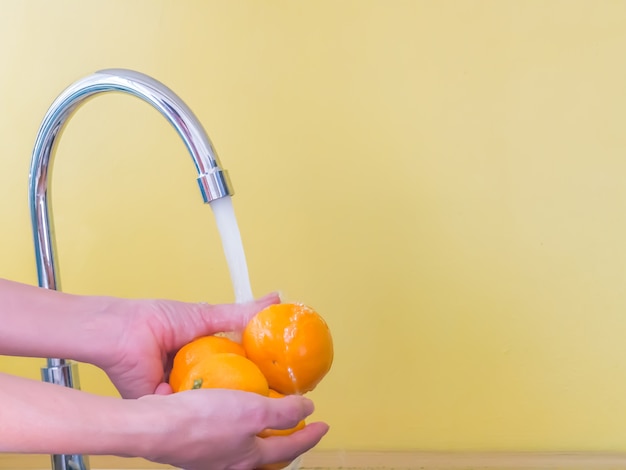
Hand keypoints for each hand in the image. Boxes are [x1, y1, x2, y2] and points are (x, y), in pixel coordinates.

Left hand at [92, 293, 279, 397]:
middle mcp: (195, 372)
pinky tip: (223, 413)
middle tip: (272, 397)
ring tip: (253, 408)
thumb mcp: (208, 315)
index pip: (239, 362)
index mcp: (205, 350)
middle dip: (246, 390)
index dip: (259, 368)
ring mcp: (182, 390)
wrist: (123, 334)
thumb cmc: (158, 319)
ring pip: (211, 400)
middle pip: (227, 384)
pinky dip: (203, 411)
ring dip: (225, 402)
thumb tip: (274, 300)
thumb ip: (241, 314)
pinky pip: (190, 411)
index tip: (283, 375)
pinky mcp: (167, 405)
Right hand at [138, 389, 328, 469]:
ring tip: (264, 418)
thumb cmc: (204, 420)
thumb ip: (283, 412)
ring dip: (258, 435)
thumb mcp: (253, 411)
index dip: (310, 436)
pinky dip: (235, 427)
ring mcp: (211, 458)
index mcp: (249, 459)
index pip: (290, 449)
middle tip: (297, 428)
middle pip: (266, 456)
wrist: (154, 427)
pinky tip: (228, 410)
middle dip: (284, 443)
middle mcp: (231, 464)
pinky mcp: (194, 446)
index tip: (324, 425)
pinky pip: (224, 438)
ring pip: (244, 448)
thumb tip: (307, 409)